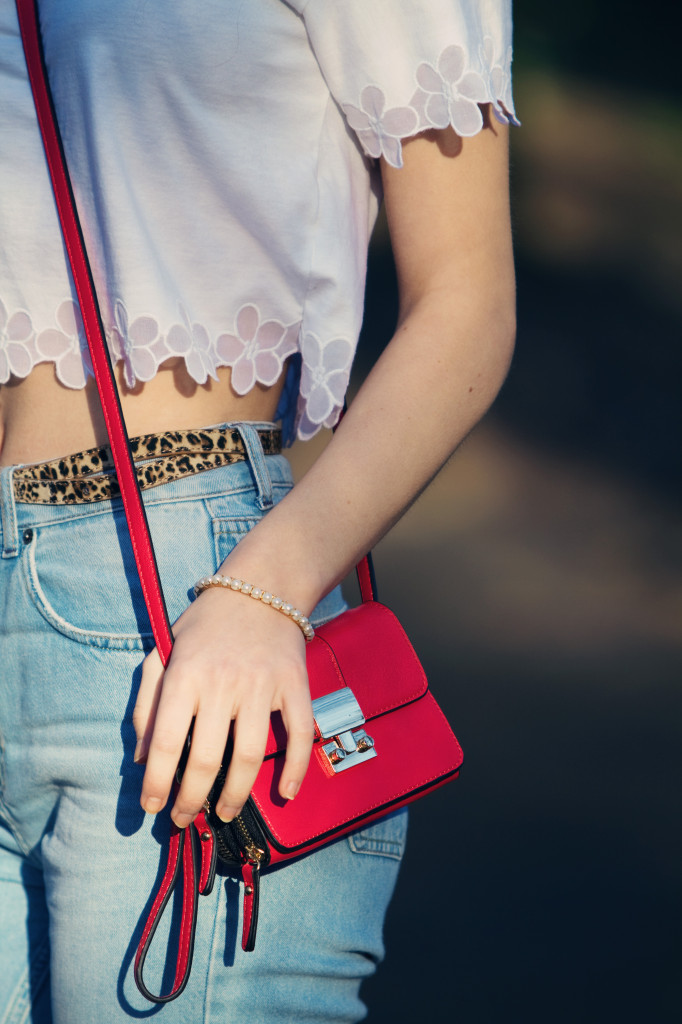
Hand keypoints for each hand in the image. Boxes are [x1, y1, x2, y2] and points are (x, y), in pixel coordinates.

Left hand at [132, 586, 313, 827]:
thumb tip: (141, 758)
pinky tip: (285, 793)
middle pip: (207, 758)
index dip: (157, 782)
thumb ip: (146, 704)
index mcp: (186, 674)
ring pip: (249, 756)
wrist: (262, 588)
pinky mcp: (294, 686)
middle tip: (184, 819)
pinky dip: (295, 770)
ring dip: (235, 795)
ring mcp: (262, 686)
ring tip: (223, 812)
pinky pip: (298, 735)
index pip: (167, 742)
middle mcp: (223, 683)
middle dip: (191, 799)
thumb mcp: (163, 653)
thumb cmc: (205, 625)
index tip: (152, 807)